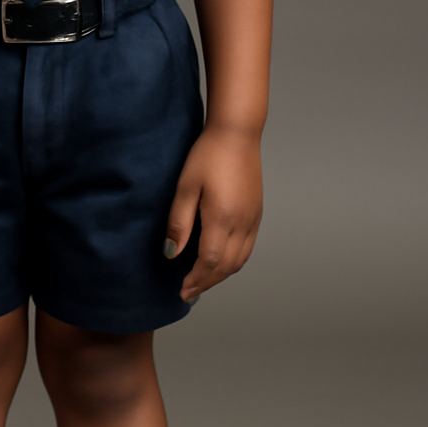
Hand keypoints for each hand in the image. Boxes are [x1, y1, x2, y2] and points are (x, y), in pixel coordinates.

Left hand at [164, 127, 262, 301]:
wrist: (236, 134)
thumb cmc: (208, 155)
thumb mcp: (185, 187)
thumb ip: (179, 223)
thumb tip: (171, 254)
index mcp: (223, 218)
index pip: (210, 262)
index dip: (195, 280)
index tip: (181, 290)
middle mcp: (242, 223)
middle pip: (226, 267)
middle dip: (206, 283)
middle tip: (188, 292)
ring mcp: (253, 219)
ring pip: (240, 260)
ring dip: (220, 275)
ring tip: (201, 281)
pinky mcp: (256, 213)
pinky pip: (247, 248)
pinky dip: (233, 262)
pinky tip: (219, 260)